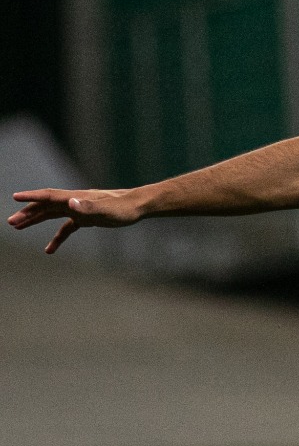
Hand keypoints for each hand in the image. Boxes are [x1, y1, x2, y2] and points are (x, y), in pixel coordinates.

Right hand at [9, 188, 140, 253]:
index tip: (14, 197)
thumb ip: (87, 207)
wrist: (139, 207)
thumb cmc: (123, 208)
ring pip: (52, 215)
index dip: (31, 197)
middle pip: (46, 206)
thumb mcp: (105, 210)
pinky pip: (67, 228)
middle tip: (11, 222)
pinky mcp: (87, 219)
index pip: (49, 196)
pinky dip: (57, 237)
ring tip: (18, 227)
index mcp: (76, 198)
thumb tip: (69, 202)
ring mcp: (80, 210)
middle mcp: (75, 202)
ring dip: (36, 220)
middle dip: (28, 213)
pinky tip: (49, 249)